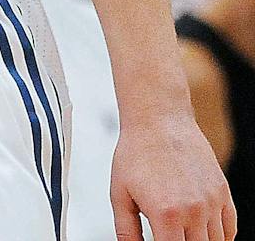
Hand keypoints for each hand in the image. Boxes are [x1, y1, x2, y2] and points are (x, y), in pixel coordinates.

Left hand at [112, 109, 234, 239]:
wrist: (159, 120)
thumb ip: (126, 230)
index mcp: (166, 214)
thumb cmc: (135, 153)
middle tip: (170, 235)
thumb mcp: (119, 193)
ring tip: (184, 234)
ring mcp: (212, 202)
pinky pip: (230, 229)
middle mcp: (194, 211)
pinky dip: (221, 238)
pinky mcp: (223, 192)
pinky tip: (204, 235)